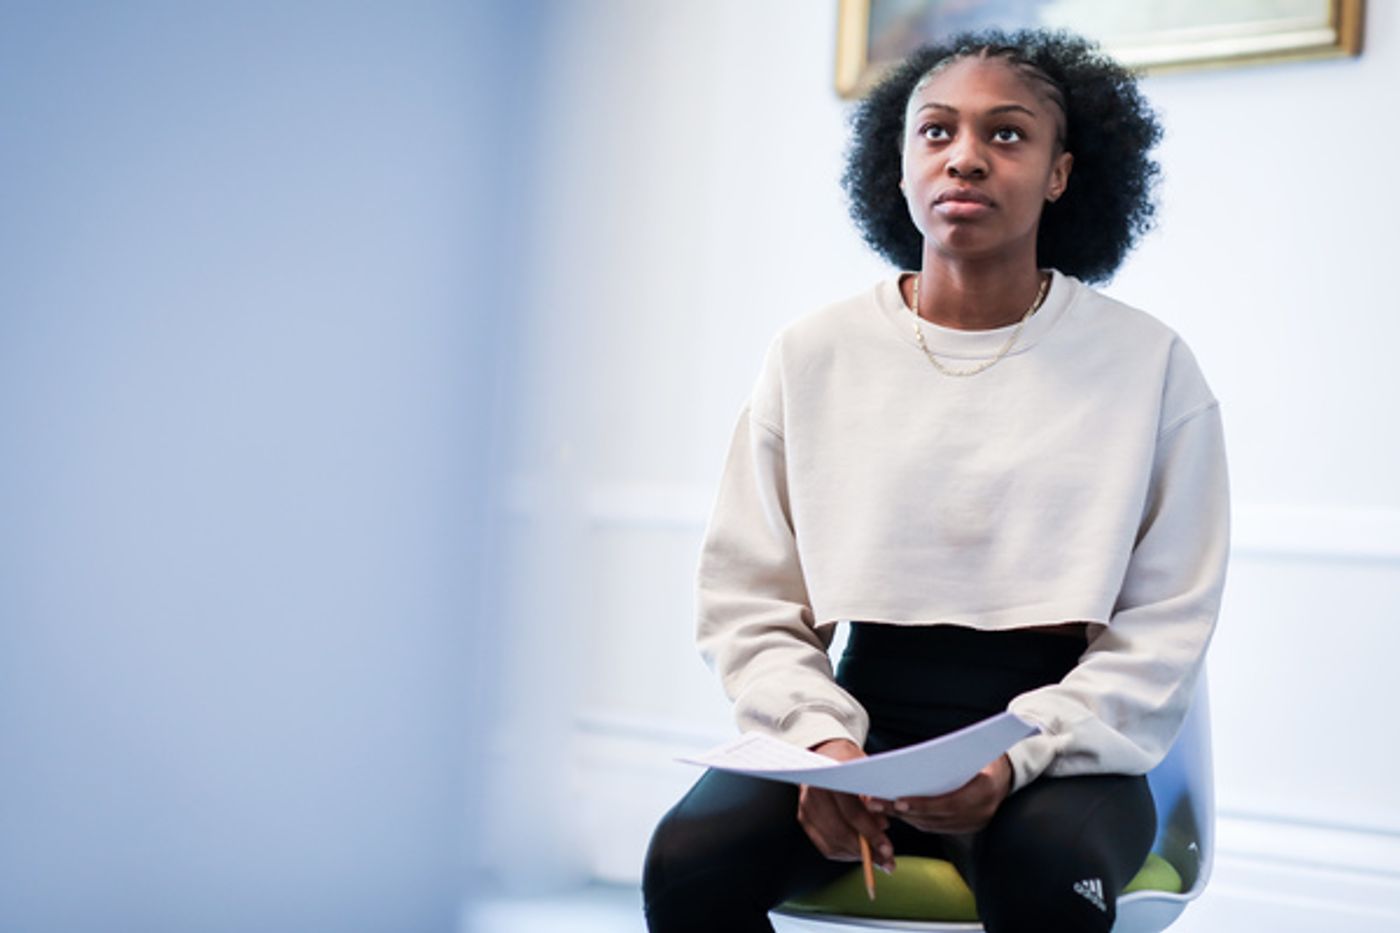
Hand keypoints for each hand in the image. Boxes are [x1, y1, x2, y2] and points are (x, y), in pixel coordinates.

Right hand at [797, 739, 895, 871]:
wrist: (828, 755)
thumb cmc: (853, 763)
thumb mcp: (868, 771)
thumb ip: (876, 796)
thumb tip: (882, 826)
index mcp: (830, 776)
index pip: (851, 811)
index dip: (870, 833)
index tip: (887, 849)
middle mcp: (813, 792)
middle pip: (840, 830)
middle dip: (866, 850)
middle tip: (886, 861)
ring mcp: (806, 807)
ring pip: (831, 842)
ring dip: (857, 855)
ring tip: (878, 859)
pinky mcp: (804, 818)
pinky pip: (825, 845)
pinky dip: (845, 853)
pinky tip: (860, 853)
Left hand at [875, 754, 1012, 834]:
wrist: (1010, 772)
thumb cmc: (987, 753)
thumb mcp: (974, 749)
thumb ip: (951, 757)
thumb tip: (915, 760)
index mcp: (985, 790)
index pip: (950, 803)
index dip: (923, 805)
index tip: (899, 802)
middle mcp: (981, 812)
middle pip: (936, 817)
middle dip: (903, 811)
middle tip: (876, 803)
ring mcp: (974, 823)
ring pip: (933, 825)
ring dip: (904, 817)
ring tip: (880, 806)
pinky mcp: (968, 827)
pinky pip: (937, 827)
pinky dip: (916, 819)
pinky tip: (898, 811)